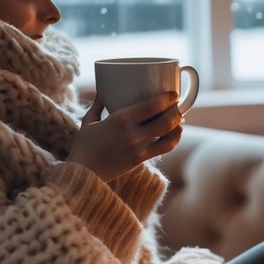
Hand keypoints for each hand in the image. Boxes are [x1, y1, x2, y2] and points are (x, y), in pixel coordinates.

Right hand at [68, 93, 183, 181]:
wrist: (83, 173)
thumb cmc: (84, 145)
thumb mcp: (89, 121)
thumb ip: (98, 104)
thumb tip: (102, 90)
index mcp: (120, 119)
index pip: (152, 106)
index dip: (167, 98)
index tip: (173, 94)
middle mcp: (133, 134)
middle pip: (166, 120)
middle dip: (176, 110)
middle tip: (178, 104)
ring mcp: (140, 148)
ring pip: (170, 135)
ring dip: (178, 125)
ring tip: (180, 118)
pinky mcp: (142, 160)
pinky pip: (165, 148)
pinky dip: (174, 139)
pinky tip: (175, 133)